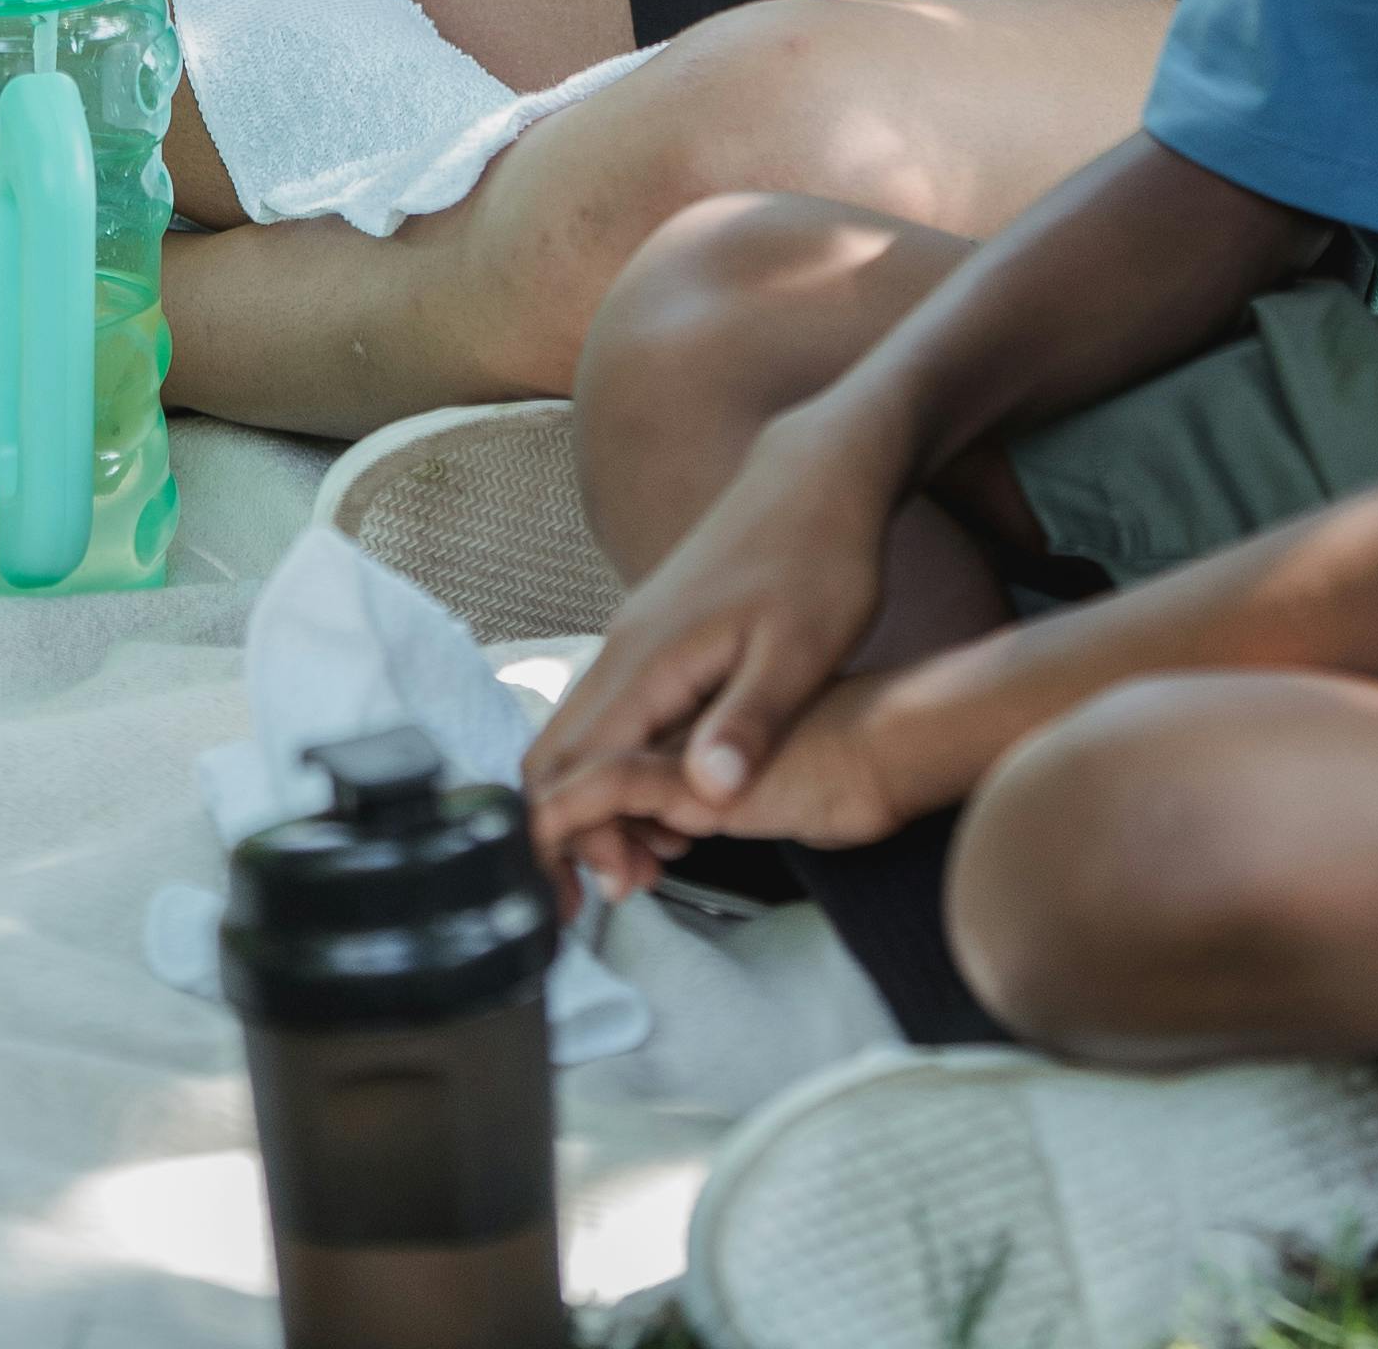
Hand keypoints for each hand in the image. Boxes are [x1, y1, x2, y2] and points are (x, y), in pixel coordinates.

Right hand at [526, 415, 895, 901]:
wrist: (820, 476)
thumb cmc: (819, 559)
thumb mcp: (801, 651)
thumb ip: (750, 723)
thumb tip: (707, 797)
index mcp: (648, 659)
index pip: (571, 767)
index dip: (565, 840)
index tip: (584, 901)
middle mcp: (625, 649)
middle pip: (557, 755)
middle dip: (567, 833)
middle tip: (611, 895)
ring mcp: (638, 640)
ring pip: (586, 736)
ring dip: (599, 805)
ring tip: (648, 865)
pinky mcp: (660, 640)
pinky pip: (617, 716)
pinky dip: (624, 771)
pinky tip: (673, 807)